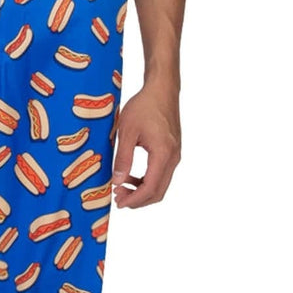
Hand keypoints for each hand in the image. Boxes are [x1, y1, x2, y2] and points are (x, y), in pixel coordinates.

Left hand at [111, 85, 181, 207]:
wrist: (162, 89)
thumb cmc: (144, 106)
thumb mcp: (127, 132)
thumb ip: (122, 159)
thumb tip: (117, 182)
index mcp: (163, 154)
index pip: (150, 188)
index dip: (133, 200)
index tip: (118, 203)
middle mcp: (173, 158)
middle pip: (158, 192)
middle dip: (137, 200)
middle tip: (118, 197)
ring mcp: (175, 156)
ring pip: (160, 185)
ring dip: (142, 191)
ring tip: (121, 187)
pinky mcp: (173, 152)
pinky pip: (161, 175)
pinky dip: (147, 181)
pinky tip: (131, 177)